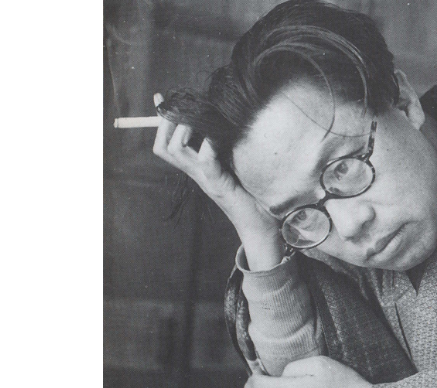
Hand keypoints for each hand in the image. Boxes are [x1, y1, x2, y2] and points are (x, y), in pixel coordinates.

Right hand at [151, 93, 283, 268]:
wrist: (262, 227)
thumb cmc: (256, 196)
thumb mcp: (239, 165)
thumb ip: (230, 147)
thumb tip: (230, 119)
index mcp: (199, 168)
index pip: (167, 144)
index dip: (161, 121)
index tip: (161, 97)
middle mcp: (197, 173)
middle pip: (164, 146)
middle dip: (168, 121)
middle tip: (185, 107)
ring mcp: (206, 179)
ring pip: (175, 150)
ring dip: (184, 128)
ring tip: (200, 118)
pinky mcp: (219, 184)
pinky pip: (205, 159)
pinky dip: (209, 143)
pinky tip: (219, 135)